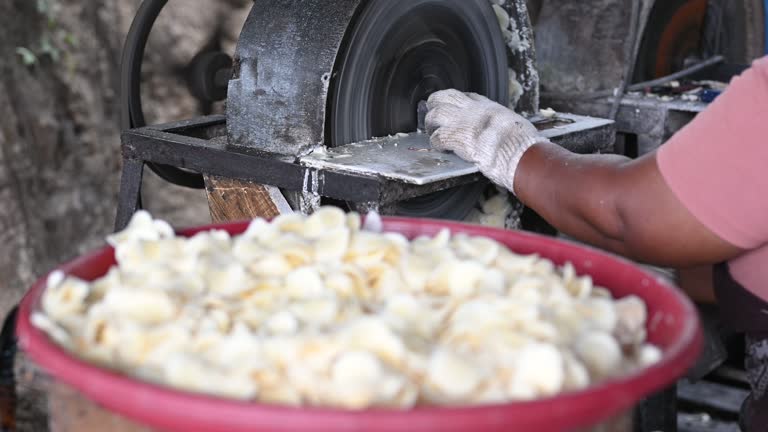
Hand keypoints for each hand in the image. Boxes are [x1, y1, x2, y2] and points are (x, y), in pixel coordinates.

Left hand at [425, 90, 547, 194]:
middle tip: (434, 116)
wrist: (518, 151)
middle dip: (436, 104)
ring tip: (431, 132)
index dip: (457, 102)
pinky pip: (437, 137)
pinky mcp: (455, 137)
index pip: (468, 96)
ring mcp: (463, 121)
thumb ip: (505, 126)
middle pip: (445, 97)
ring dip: (430, 123)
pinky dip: (436, 143)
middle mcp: (474, 110)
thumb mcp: (516, 126)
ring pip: (435, 113)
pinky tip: (439, 148)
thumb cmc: (523, 143)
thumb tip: (507, 133)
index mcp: (489, 107)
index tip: (454, 108)